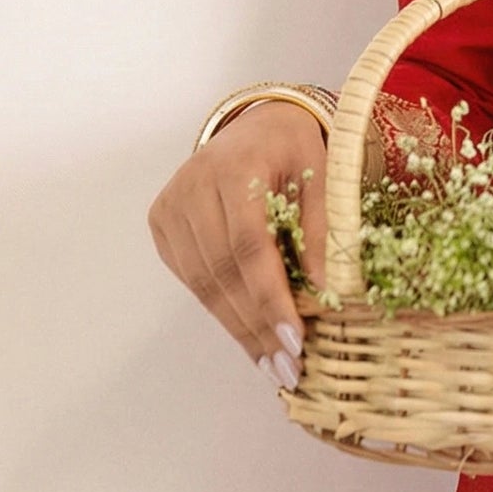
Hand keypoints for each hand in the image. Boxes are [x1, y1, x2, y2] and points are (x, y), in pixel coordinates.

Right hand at [147, 102, 325, 385]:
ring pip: (203, 284)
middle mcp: (192, 187)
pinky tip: (249, 336)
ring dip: (239, 329)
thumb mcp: (324, 174)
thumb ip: (323, 228)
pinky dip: (222, 310)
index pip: (250, 247)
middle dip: (258, 326)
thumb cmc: (296, 149)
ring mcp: (171, 207)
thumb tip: (330, 291)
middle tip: (288, 368)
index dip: (271, 298)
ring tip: (271, 364)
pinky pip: (192, 278)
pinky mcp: (162, 224)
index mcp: (235, 168)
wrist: (256, 123)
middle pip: (223, 272)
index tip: (296, 341)